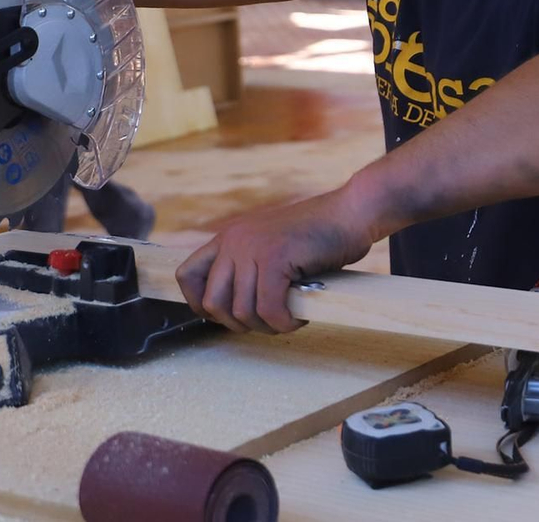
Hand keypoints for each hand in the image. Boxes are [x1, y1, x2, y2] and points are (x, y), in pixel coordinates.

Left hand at [176, 186, 379, 334]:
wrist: (351, 213)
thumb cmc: (318, 236)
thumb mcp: (270, 248)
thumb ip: (248, 269)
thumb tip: (231, 312)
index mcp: (229, 238)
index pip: (187, 276)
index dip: (200, 305)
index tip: (229, 315)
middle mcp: (234, 240)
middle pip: (213, 303)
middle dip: (239, 323)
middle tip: (268, 321)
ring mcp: (253, 248)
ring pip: (242, 312)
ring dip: (267, 326)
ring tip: (289, 318)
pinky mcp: (275, 258)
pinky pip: (268, 309)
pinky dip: (284, 322)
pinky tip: (299, 316)